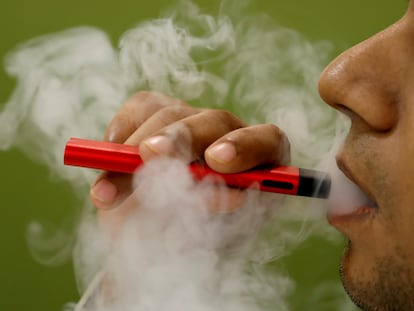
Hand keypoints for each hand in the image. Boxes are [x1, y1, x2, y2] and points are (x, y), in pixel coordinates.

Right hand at [89, 91, 289, 229]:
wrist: (165, 239)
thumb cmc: (195, 243)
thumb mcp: (206, 242)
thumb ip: (207, 220)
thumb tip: (205, 196)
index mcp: (259, 166)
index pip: (265, 142)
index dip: (243, 147)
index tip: (215, 162)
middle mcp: (230, 137)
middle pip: (215, 121)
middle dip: (181, 137)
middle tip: (151, 154)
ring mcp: (194, 121)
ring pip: (170, 114)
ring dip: (134, 150)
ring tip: (107, 193)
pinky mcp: (162, 114)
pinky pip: (140, 108)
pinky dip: (120, 132)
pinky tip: (108, 159)